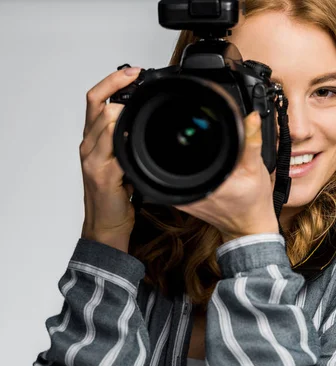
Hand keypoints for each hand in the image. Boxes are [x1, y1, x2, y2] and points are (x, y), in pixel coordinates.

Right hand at [79, 66, 141, 251]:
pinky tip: (138, 136)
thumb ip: (127, 140)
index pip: (95, 99)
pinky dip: (126, 138)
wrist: (107, 224)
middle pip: (98, 105)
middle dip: (120, 90)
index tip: (133, 72)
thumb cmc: (116, 194)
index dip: (112, 81)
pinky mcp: (102, 172)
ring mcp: (93, 158)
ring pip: (105, 121)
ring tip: (142, 113)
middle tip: (140, 83)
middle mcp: (88, 145)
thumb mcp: (122, 160)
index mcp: (93, 139)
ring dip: (125, 113)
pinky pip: (113, 147)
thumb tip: (147, 121)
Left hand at [174, 111, 279, 242]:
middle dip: (192, 142)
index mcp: (209, 183)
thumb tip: (251, 118)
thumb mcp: (256, 169)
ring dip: (189, 155)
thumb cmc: (254, 202)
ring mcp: (183, 198)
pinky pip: (180, 176)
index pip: (189, 148)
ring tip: (205, 152)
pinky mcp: (182, 201)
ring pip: (177, 165)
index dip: (195, 132)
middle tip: (206, 135)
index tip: (203, 124)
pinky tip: (204, 167)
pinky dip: (190, 168)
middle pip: (180, 154)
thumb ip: (251, 141)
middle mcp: (190, 190)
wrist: (248, 227)